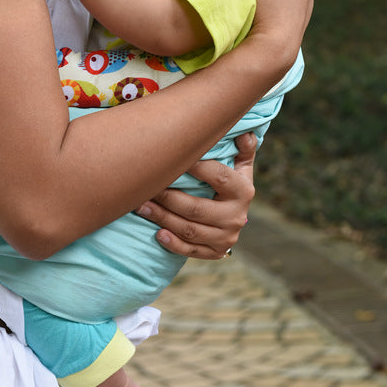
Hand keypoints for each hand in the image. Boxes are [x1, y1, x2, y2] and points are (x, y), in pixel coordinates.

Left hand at [135, 132, 257, 259]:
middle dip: (168, 197)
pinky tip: (158, 233)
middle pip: (196, 208)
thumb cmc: (230, 182)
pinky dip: (173, 243)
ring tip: (141, 206)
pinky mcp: (215, 252)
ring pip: (189, 230)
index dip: (196, 167)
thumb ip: (243, 148)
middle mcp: (236, 216)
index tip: (173, 158)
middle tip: (147, 187)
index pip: (219, 176)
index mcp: (243, 191)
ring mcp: (226, 237)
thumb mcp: (240, 165)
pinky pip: (190, 251)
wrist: (235, 216)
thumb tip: (245, 134)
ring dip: (162, 218)